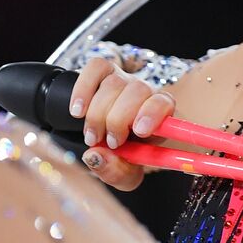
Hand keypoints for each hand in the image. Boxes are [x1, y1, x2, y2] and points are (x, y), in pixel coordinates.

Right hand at [69, 57, 175, 190]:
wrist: (105, 139)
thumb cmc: (122, 157)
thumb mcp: (125, 175)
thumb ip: (116, 172)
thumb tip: (95, 156)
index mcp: (161, 117)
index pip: (164, 103)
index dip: (152, 113)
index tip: (139, 132)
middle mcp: (145, 94)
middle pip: (137, 91)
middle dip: (117, 120)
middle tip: (109, 142)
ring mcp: (124, 79)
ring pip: (113, 83)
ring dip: (98, 113)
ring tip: (92, 136)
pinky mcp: (104, 70)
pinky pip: (96, 68)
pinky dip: (83, 89)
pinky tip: (77, 112)